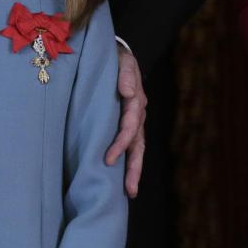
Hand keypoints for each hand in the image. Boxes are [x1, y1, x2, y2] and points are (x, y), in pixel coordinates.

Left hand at [105, 48, 145, 197]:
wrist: (116, 56)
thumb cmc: (116, 59)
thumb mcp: (122, 60)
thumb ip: (125, 74)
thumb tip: (129, 92)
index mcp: (136, 100)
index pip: (130, 126)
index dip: (121, 143)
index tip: (108, 159)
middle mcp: (138, 114)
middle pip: (138, 145)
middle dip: (134, 167)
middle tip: (129, 189)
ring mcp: (134, 121)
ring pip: (137, 149)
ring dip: (134, 170)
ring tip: (131, 192)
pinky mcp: (126, 124)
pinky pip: (130, 146)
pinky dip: (128, 162)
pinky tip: (122, 179)